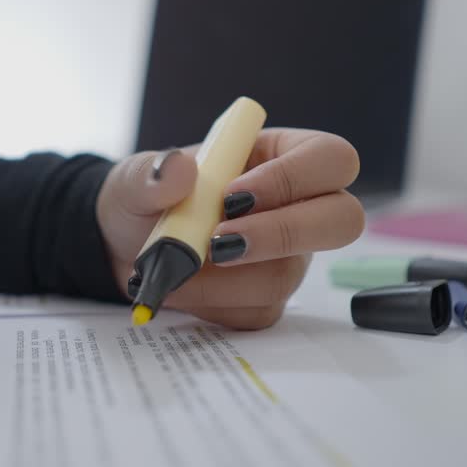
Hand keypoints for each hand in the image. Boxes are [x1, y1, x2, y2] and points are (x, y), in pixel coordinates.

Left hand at [96, 129, 362, 329]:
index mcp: (280, 155)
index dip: (293, 178)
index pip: (329, 158)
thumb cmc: (145, 198)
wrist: (123, 247)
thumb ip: (153, 174)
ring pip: (287, 275)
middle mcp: (296, 206)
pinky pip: (256, 311)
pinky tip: (180, 287)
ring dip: (225, 278)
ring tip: (175, 268)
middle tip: (220, 242)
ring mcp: (287, 257)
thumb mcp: (137, 177)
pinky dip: (211, 302)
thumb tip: (178, 170)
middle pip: (342, 220)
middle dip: (281, 234)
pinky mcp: (265, 298)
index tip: (232, 195)